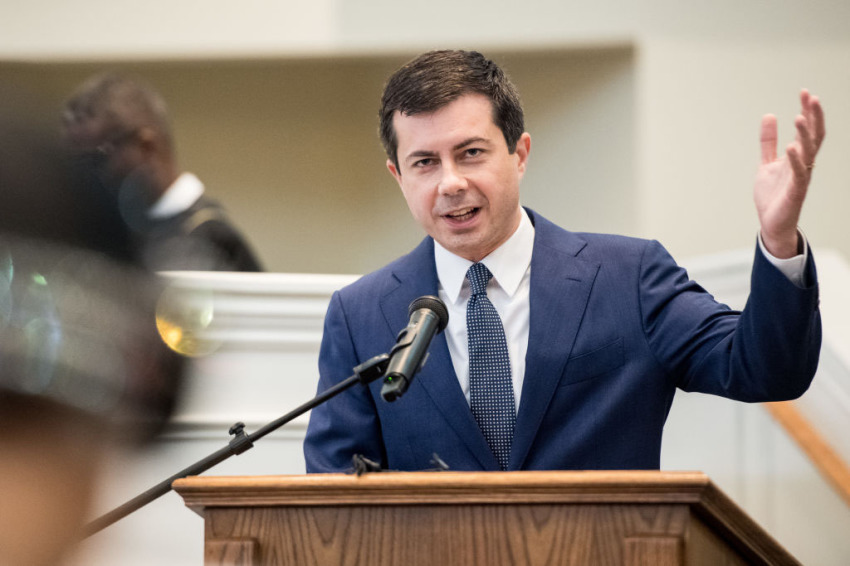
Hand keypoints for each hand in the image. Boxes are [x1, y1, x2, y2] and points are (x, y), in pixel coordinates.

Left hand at [754, 89, 824, 257]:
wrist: (771, 223)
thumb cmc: (773, 194)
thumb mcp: (767, 163)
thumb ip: (768, 142)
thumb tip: (769, 115)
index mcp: (798, 156)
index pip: (808, 129)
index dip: (807, 111)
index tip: (805, 92)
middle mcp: (804, 164)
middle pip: (814, 136)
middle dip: (813, 116)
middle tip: (811, 97)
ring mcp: (801, 177)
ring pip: (808, 152)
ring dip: (804, 134)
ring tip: (799, 116)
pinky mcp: (795, 191)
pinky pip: (799, 173)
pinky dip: (795, 160)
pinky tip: (792, 147)